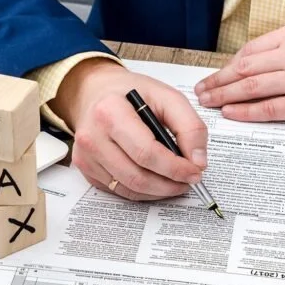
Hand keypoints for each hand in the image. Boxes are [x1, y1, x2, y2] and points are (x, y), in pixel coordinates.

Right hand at [50, 58, 207, 200]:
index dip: (175, 168)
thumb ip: (189, 126)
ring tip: (176, 182)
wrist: (96, 92)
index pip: (146, 152)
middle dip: (169, 184)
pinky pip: (119, 190)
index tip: (195, 171)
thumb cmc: (130, 93)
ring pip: (129, 188)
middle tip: (189, 180)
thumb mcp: (166, 96)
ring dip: (159, 191)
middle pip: (137, 176)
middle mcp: (93, 136)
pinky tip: (156, 180)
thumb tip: (198, 161)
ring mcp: (86, 156)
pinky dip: (143, 192)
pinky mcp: (86, 169)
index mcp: (110, 112)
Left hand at [195, 23, 284, 122]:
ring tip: (209, 102)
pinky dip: (246, 111)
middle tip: (201, 90)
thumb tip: (256, 63)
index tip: (214, 74)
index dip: (227, 65)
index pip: (250, 50)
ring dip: (224, 95)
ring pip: (251, 88)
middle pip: (244, 68)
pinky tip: (231, 112)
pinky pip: (269, 109)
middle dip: (217, 80)